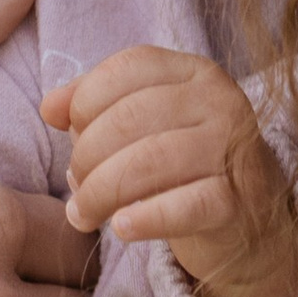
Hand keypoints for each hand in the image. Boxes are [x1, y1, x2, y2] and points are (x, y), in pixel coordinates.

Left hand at [55, 47, 297, 296]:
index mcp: (195, 73)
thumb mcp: (140, 129)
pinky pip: (184, 207)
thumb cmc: (181, 170)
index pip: (128, 68)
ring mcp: (233, 150)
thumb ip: (93, 109)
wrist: (247, 226)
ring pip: (149, 161)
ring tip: (84, 216)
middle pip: (130, 116)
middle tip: (76, 190)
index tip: (70, 134)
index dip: (85, 101)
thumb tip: (49, 106)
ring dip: (101, 193)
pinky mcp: (238, 202)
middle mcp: (221, 101)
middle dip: (86, 157)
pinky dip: (145, 218)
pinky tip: (121, 228)